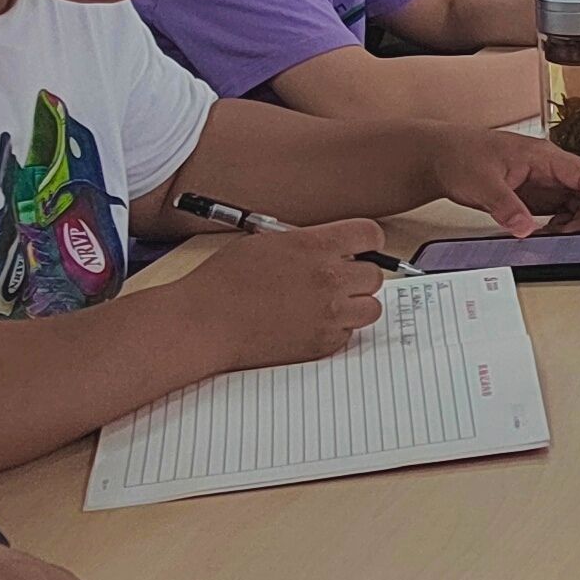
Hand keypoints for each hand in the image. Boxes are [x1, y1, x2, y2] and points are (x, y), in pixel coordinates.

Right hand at [165, 219, 390, 364]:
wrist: (203, 322)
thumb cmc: (224, 281)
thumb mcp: (266, 242)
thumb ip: (306, 243)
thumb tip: (330, 247)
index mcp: (315, 246)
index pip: (370, 235)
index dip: (367, 241)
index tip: (361, 247)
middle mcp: (329, 279)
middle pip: (375, 275)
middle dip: (359, 275)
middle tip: (337, 279)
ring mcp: (328, 314)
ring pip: (371, 308)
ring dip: (355, 305)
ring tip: (329, 304)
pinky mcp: (322, 344)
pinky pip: (349, 335)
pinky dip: (337, 330)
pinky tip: (311, 324)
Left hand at [423, 127, 579, 237]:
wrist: (442, 156)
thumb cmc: (462, 156)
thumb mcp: (481, 183)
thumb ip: (505, 206)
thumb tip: (525, 229)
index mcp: (544, 156)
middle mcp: (552, 168)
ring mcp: (547, 182)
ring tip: (568, 240)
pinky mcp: (539, 196)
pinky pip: (565, 212)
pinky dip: (567, 227)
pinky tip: (555, 237)